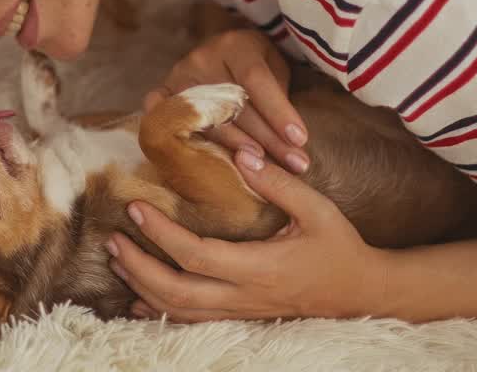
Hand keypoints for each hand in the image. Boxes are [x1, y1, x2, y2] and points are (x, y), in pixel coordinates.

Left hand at [106, 148, 389, 321]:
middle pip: (176, 292)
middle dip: (138, 266)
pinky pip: (192, 321)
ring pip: (179, 311)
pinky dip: (161, 310)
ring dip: (142, 287)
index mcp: (260, 268)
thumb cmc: (340, 247)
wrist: (362, 292)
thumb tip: (242, 155)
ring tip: (117, 259)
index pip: (196, 255)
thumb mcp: (317, 209)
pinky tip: (140, 297)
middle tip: (113, 237)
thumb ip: (278, 183)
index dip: (160, 234)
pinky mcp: (241, 317)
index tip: (135, 209)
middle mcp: (244, 296)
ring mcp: (241, 312)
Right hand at [144, 28, 309, 172]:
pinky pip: (165, 118)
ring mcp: (179, 77)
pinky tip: (200, 159)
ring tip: (262, 169)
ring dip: (237, 149)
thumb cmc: (257, 62)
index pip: (255, 79)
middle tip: (293, 165)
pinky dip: (180, 138)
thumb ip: (280, 97)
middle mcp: (202, 59)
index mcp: (235, 45)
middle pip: (234, 106)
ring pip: (208, 122)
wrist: (223, 50)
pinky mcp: (164, 93)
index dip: (277, 111)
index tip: (299, 140)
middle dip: (267, 139)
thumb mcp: (275, 67)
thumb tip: (293, 144)